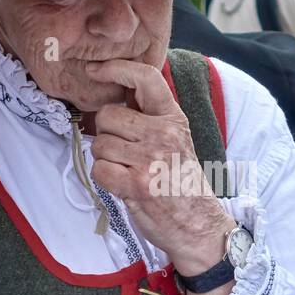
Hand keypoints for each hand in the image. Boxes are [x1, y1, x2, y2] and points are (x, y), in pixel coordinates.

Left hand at [85, 59, 232, 275]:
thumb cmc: (181, 183)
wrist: (199, 225)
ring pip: (100, 144)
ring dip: (105, 159)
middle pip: (107, 116)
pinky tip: (123, 185)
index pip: (145, 78)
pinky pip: (99, 169)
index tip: (95, 70)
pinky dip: (105, 179)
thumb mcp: (176, 141)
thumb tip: (110, 103)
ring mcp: (150, 159)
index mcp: (174, 119)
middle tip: (123, 152)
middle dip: (106, 134)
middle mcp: (164, 134)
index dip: (115, 69)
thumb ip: (149, 119)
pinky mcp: (137, 185)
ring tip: (128, 171)